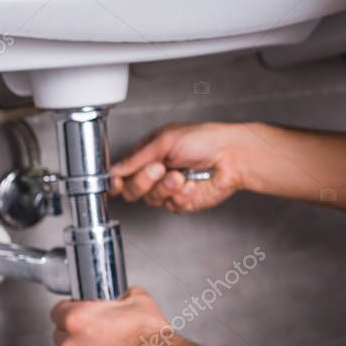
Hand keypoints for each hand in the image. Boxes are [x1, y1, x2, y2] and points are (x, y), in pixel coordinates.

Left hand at [51, 286, 182, 345]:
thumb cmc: (150, 338)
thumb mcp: (141, 300)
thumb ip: (126, 295)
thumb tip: (126, 296)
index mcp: (78, 319)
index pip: (57, 311)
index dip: (69, 310)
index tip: (78, 312)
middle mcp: (71, 345)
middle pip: (59, 336)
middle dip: (73, 333)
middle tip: (95, 331)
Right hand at [110, 122, 244, 211]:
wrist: (231, 156)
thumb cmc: (205, 139)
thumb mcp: (165, 140)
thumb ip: (137, 158)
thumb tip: (114, 170)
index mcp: (149, 154)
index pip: (122, 172)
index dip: (116, 179)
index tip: (116, 181)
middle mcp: (157, 172)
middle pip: (132, 190)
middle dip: (143, 180)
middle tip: (159, 169)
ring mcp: (169, 188)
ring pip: (151, 199)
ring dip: (165, 187)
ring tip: (180, 175)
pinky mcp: (183, 202)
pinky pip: (171, 206)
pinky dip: (182, 195)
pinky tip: (193, 184)